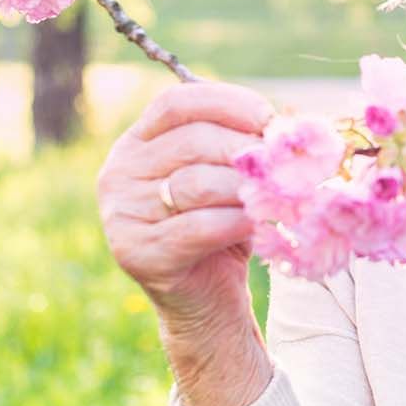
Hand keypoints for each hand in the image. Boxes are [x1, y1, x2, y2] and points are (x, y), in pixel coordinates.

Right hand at [95, 79, 272, 338]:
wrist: (209, 303)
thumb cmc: (223, 230)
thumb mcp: (230, 177)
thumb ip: (245, 144)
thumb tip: (286, 122)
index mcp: (136, 143)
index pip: (175, 103)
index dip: (226, 103)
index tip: (268, 118)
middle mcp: (118, 173)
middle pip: (192, 140)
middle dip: (247, 152)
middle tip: (285, 168)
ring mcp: (121, 213)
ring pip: (197, 182)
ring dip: (246, 189)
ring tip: (276, 200)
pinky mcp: (136, 252)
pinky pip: (198, 226)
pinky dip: (237, 223)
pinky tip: (258, 227)